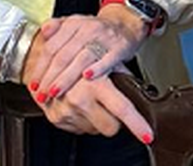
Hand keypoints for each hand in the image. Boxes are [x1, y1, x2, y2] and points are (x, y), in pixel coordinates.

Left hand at [22, 8, 148, 102]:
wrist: (125, 25)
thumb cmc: (95, 31)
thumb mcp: (74, 24)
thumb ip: (56, 27)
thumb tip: (44, 30)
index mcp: (73, 24)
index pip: (52, 47)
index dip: (40, 67)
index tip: (34, 84)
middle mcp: (88, 28)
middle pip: (64, 55)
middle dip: (50, 78)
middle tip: (42, 94)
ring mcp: (105, 38)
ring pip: (82, 59)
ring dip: (67, 78)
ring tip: (56, 92)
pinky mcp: (120, 47)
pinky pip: (107, 59)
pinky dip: (97, 69)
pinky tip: (87, 78)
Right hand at [32, 71, 153, 143]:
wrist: (46, 61)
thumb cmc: (79, 57)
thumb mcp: (105, 60)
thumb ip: (122, 74)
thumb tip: (140, 87)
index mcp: (96, 84)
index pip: (123, 109)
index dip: (137, 124)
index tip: (147, 135)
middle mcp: (80, 99)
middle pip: (111, 127)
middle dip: (115, 120)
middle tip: (110, 105)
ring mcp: (67, 111)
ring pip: (96, 130)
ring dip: (96, 118)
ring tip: (90, 100)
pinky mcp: (56, 119)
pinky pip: (79, 129)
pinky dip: (82, 119)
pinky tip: (79, 104)